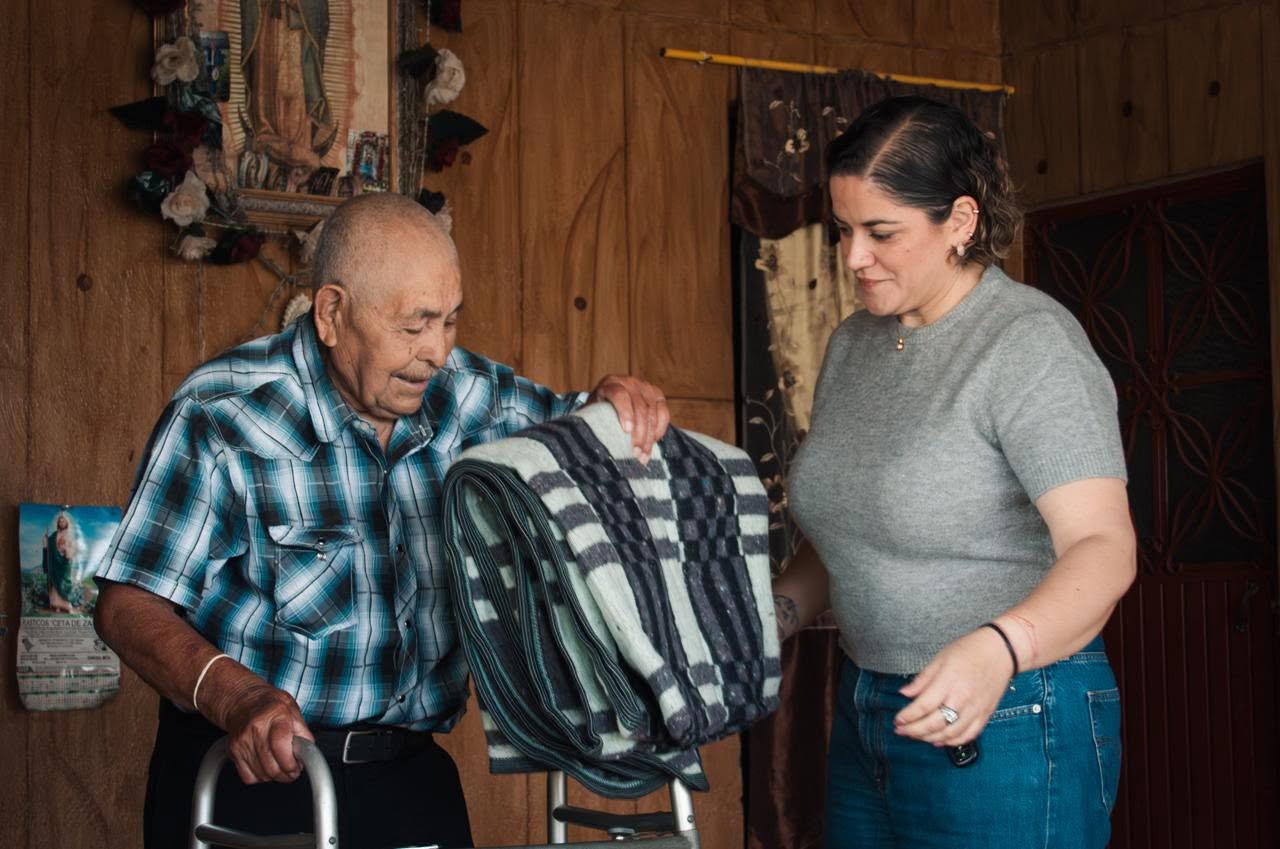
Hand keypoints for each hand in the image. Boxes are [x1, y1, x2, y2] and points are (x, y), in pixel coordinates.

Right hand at [219, 680, 313, 784]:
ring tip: (281, 766)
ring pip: (262, 775)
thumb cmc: (270, 705)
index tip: (297, 767)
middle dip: (286, 774)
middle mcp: (256, 728)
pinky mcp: (233, 751)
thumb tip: (308, 753)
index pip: (280, 745)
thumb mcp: (293, 710)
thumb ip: (303, 732)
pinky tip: (266, 766)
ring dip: (275, 777)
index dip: (290, 763)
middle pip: (271, 766)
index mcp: (275, 715)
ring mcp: (242, 741)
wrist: (243, 701)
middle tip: (293, 770)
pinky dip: (260, 777)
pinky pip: (248, 777)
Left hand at [585, 375, 669, 462]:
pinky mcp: (657, 394)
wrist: (611, 398)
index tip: (626, 432)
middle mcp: (629, 382)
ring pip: (652, 412)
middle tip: (636, 453)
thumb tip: (588, 441)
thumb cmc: (598, 410)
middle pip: (639, 407)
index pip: (620, 395)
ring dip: (650, 436)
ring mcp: (645, 386)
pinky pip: (664, 412)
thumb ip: (591, 421)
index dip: (624, 413)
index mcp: (610, 384)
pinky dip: (660, 427)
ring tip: (644, 453)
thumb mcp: (592, 412)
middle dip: (640, 433)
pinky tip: (654, 441)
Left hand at [893, 627, 1015, 745]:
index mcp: (948, 682)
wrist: (1000, 651)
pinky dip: (952, 742)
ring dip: (930, 738)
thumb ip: (922, 679)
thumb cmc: (969, 651)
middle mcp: (962, 698)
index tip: (897, 720)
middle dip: (914, 730)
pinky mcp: (985, 715)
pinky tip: (939, 740)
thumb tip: (904, 693)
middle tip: (901, 730)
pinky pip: (968, 735)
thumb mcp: (940, 659)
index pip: (923, 706)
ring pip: (950, 734)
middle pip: (934, 724)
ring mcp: (975, 709)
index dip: (908, 716)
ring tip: (916, 736)